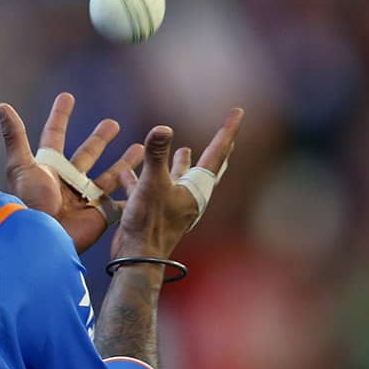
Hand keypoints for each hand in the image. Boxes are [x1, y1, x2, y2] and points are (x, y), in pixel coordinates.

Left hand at [0, 93, 143, 252]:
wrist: (44, 238)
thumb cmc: (30, 203)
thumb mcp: (21, 167)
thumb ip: (14, 136)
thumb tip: (1, 106)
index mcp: (49, 168)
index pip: (55, 135)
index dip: (60, 115)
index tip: (67, 96)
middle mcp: (67, 181)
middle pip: (87, 153)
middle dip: (100, 139)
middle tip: (112, 123)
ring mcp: (84, 198)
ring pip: (108, 175)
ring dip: (123, 163)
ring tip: (139, 149)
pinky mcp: (99, 215)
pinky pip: (119, 201)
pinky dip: (132, 194)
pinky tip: (145, 182)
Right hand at [113, 108, 244, 258]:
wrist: (137, 258)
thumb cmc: (149, 224)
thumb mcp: (152, 185)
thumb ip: (157, 155)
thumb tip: (163, 128)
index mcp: (196, 189)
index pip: (216, 153)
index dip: (227, 130)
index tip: (239, 111)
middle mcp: (189, 196)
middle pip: (207, 168)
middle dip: (215, 150)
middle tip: (227, 135)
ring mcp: (173, 205)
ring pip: (180, 179)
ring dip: (181, 164)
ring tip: (184, 149)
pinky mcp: (155, 212)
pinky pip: (151, 190)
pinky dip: (143, 177)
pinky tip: (130, 169)